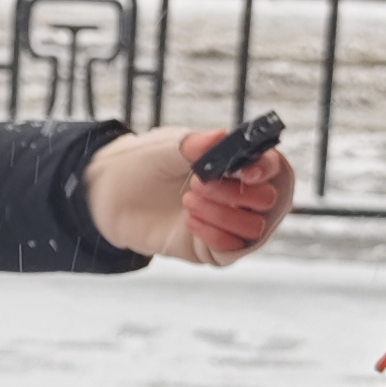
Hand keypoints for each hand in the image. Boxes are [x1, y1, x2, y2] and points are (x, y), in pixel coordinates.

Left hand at [82, 125, 297, 265]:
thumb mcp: (168, 148)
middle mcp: (243, 194)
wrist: (109, 196)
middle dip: (237, 193)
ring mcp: (231, 223)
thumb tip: (222, 136)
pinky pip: (234, 250)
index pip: (276, 168)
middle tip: (198, 184)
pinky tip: (189, 221)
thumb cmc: (145, 164)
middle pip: (272, 200)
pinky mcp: (215, 249)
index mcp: (239, 163)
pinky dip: (215, 235)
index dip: (267, 169)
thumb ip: (196, 144)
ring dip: (224, 214)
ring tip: (188, 200)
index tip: (244, 171)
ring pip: (256, 228)